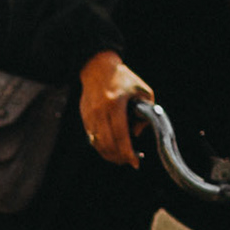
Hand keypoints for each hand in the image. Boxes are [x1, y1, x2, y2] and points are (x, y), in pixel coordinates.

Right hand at [79, 51, 153, 167]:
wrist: (97, 67)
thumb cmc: (123, 78)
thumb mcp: (142, 91)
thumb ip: (145, 113)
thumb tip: (136, 134)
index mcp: (115, 104)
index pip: (121, 135)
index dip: (127, 152)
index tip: (135, 162)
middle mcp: (100, 111)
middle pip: (108, 143)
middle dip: (119, 157)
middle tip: (129, 161)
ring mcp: (90, 115)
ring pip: (98, 143)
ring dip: (110, 155)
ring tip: (121, 158)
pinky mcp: (84, 116)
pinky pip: (92, 137)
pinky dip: (101, 147)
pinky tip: (111, 149)